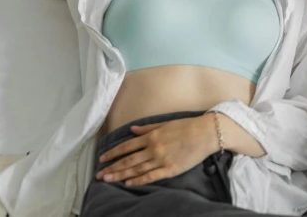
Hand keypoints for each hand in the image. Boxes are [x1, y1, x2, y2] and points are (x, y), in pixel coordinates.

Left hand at [95, 113, 217, 186]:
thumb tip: (132, 130)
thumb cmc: (187, 126)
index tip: (102, 159)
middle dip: (112, 167)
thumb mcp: (166, 124)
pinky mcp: (171, 169)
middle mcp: (153, 148)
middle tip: (100, 174)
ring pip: (137, 169)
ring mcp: (161, 160)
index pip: (127, 146)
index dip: (113, 153)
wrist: (206, 133)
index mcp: (151, 136)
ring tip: (108, 180)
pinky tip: (128, 183)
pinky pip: (151, 176)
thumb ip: (148, 128)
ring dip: (121, 175)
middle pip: (128, 160)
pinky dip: (138, 180)